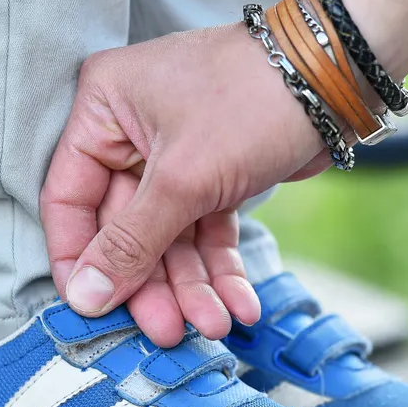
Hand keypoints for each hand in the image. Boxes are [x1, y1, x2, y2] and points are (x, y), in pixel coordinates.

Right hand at [41, 23, 327, 345]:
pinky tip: (240, 304)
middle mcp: (130, 133)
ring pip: (168, 237)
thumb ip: (131, 242)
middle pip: (123, 228)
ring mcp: (173, 156)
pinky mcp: (213, 175)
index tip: (91, 311)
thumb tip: (85, 297)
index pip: (68, 199)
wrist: (339, 75)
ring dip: (191, 285)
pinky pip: (205, 230)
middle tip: (166, 332)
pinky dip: (220, 267)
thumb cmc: (252, 99)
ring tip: (214, 325)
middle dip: (151, 283)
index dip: (79, 260)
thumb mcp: (183, 177)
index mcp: (102, 110)